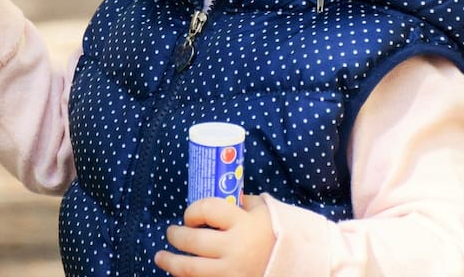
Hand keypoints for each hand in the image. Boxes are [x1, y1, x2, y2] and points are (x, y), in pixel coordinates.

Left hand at [154, 195, 273, 276]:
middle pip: (193, 241)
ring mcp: (234, 272)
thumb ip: (243, 203)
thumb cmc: (281, 236)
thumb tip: (222, 194)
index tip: (189, 216)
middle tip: (171, 233)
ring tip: (161, 257)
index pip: (207, 209)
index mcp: (245, 224)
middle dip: (176, 236)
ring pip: (191, 269)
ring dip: (171, 263)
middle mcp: (236, 249)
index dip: (192, 211)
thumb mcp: (266, 211)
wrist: (303, 268)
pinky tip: (180, 274)